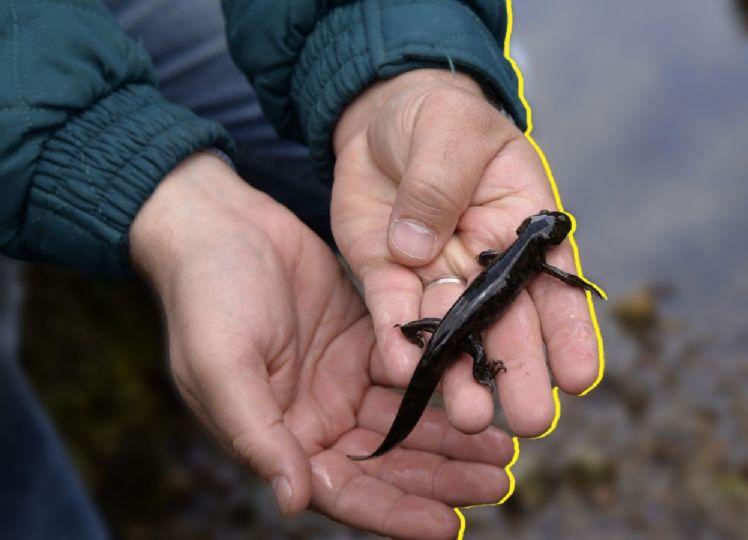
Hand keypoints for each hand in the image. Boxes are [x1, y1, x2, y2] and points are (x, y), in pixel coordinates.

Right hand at [130, 154, 512, 538]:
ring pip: (410, 421)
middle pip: (389, 463)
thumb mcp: (221, 365)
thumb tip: (294, 500)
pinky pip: (415, 371)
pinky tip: (481, 390)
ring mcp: (345, 381)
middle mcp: (318, 419)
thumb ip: (258, 434)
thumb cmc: (205, 295)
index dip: (394, 513)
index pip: (344, 490)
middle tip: (495, 484)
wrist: (220, 223)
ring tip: (503, 452)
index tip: (446, 526)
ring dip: (454, 438)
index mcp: (281, 438)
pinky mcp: (367, 342)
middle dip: (440, 479)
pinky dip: (446, 384)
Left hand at [331, 70, 600, 438]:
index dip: (568, 331)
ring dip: (460, 374)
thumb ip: (439, 184)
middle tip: (531, 422)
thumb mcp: (450, 132)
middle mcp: (485, 261)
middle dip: (519, 371)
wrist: (382, 116)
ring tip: (471, 419)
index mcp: (521, 224)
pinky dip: (396, 341)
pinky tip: (404, 374)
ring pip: (453, 330)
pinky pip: (393, 312)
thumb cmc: (438, 118)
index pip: (551, 282)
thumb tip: (418, 247)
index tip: (580, 378)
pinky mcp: (388, 276)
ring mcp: (437, 274)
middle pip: (506, 321)